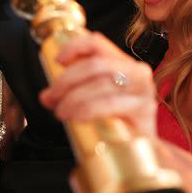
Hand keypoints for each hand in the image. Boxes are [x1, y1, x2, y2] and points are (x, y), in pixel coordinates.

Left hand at [39, 32, 157, 137]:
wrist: (143, 150)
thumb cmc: (119, 122)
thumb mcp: (96, 99)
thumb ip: (74, 91)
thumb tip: (47, 96)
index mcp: (124, 64)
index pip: (98, 43)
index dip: (74, 47)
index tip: (58, 61)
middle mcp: (138, 72)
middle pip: (96, 65)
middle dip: (67, 80)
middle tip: (51, 97)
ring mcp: (143, 91)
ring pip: (100, 84)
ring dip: (73, 98)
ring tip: (61, 111)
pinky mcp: (144, 110)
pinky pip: (109, 103)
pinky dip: (87, 109)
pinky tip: (76, 117)